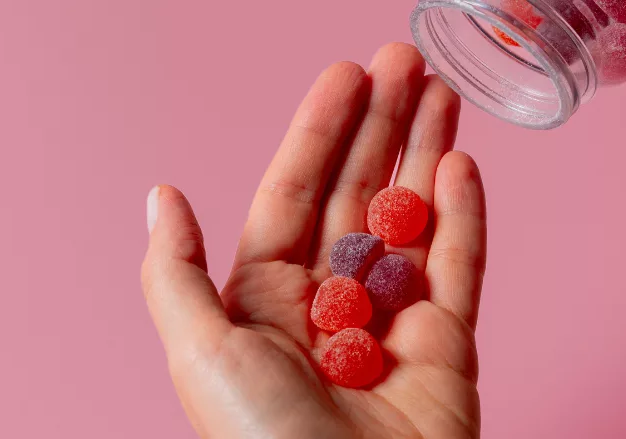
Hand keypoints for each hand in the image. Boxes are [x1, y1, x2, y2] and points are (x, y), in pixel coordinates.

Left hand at [141, 43, 486, 438]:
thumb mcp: (200, 352)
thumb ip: (177, 272)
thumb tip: (161, 196)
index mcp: (267, 296)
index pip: (296, 191)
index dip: (320, 130)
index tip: (347, 75)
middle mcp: (329, 299)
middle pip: (359, 193)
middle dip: (383, 125)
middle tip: (406, 62)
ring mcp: (392, 317)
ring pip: (413, 218)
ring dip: (426, 154)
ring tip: (443, 94)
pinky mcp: (447, 342)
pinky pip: (458, 267)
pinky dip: (464, 217)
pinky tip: (461, 167)